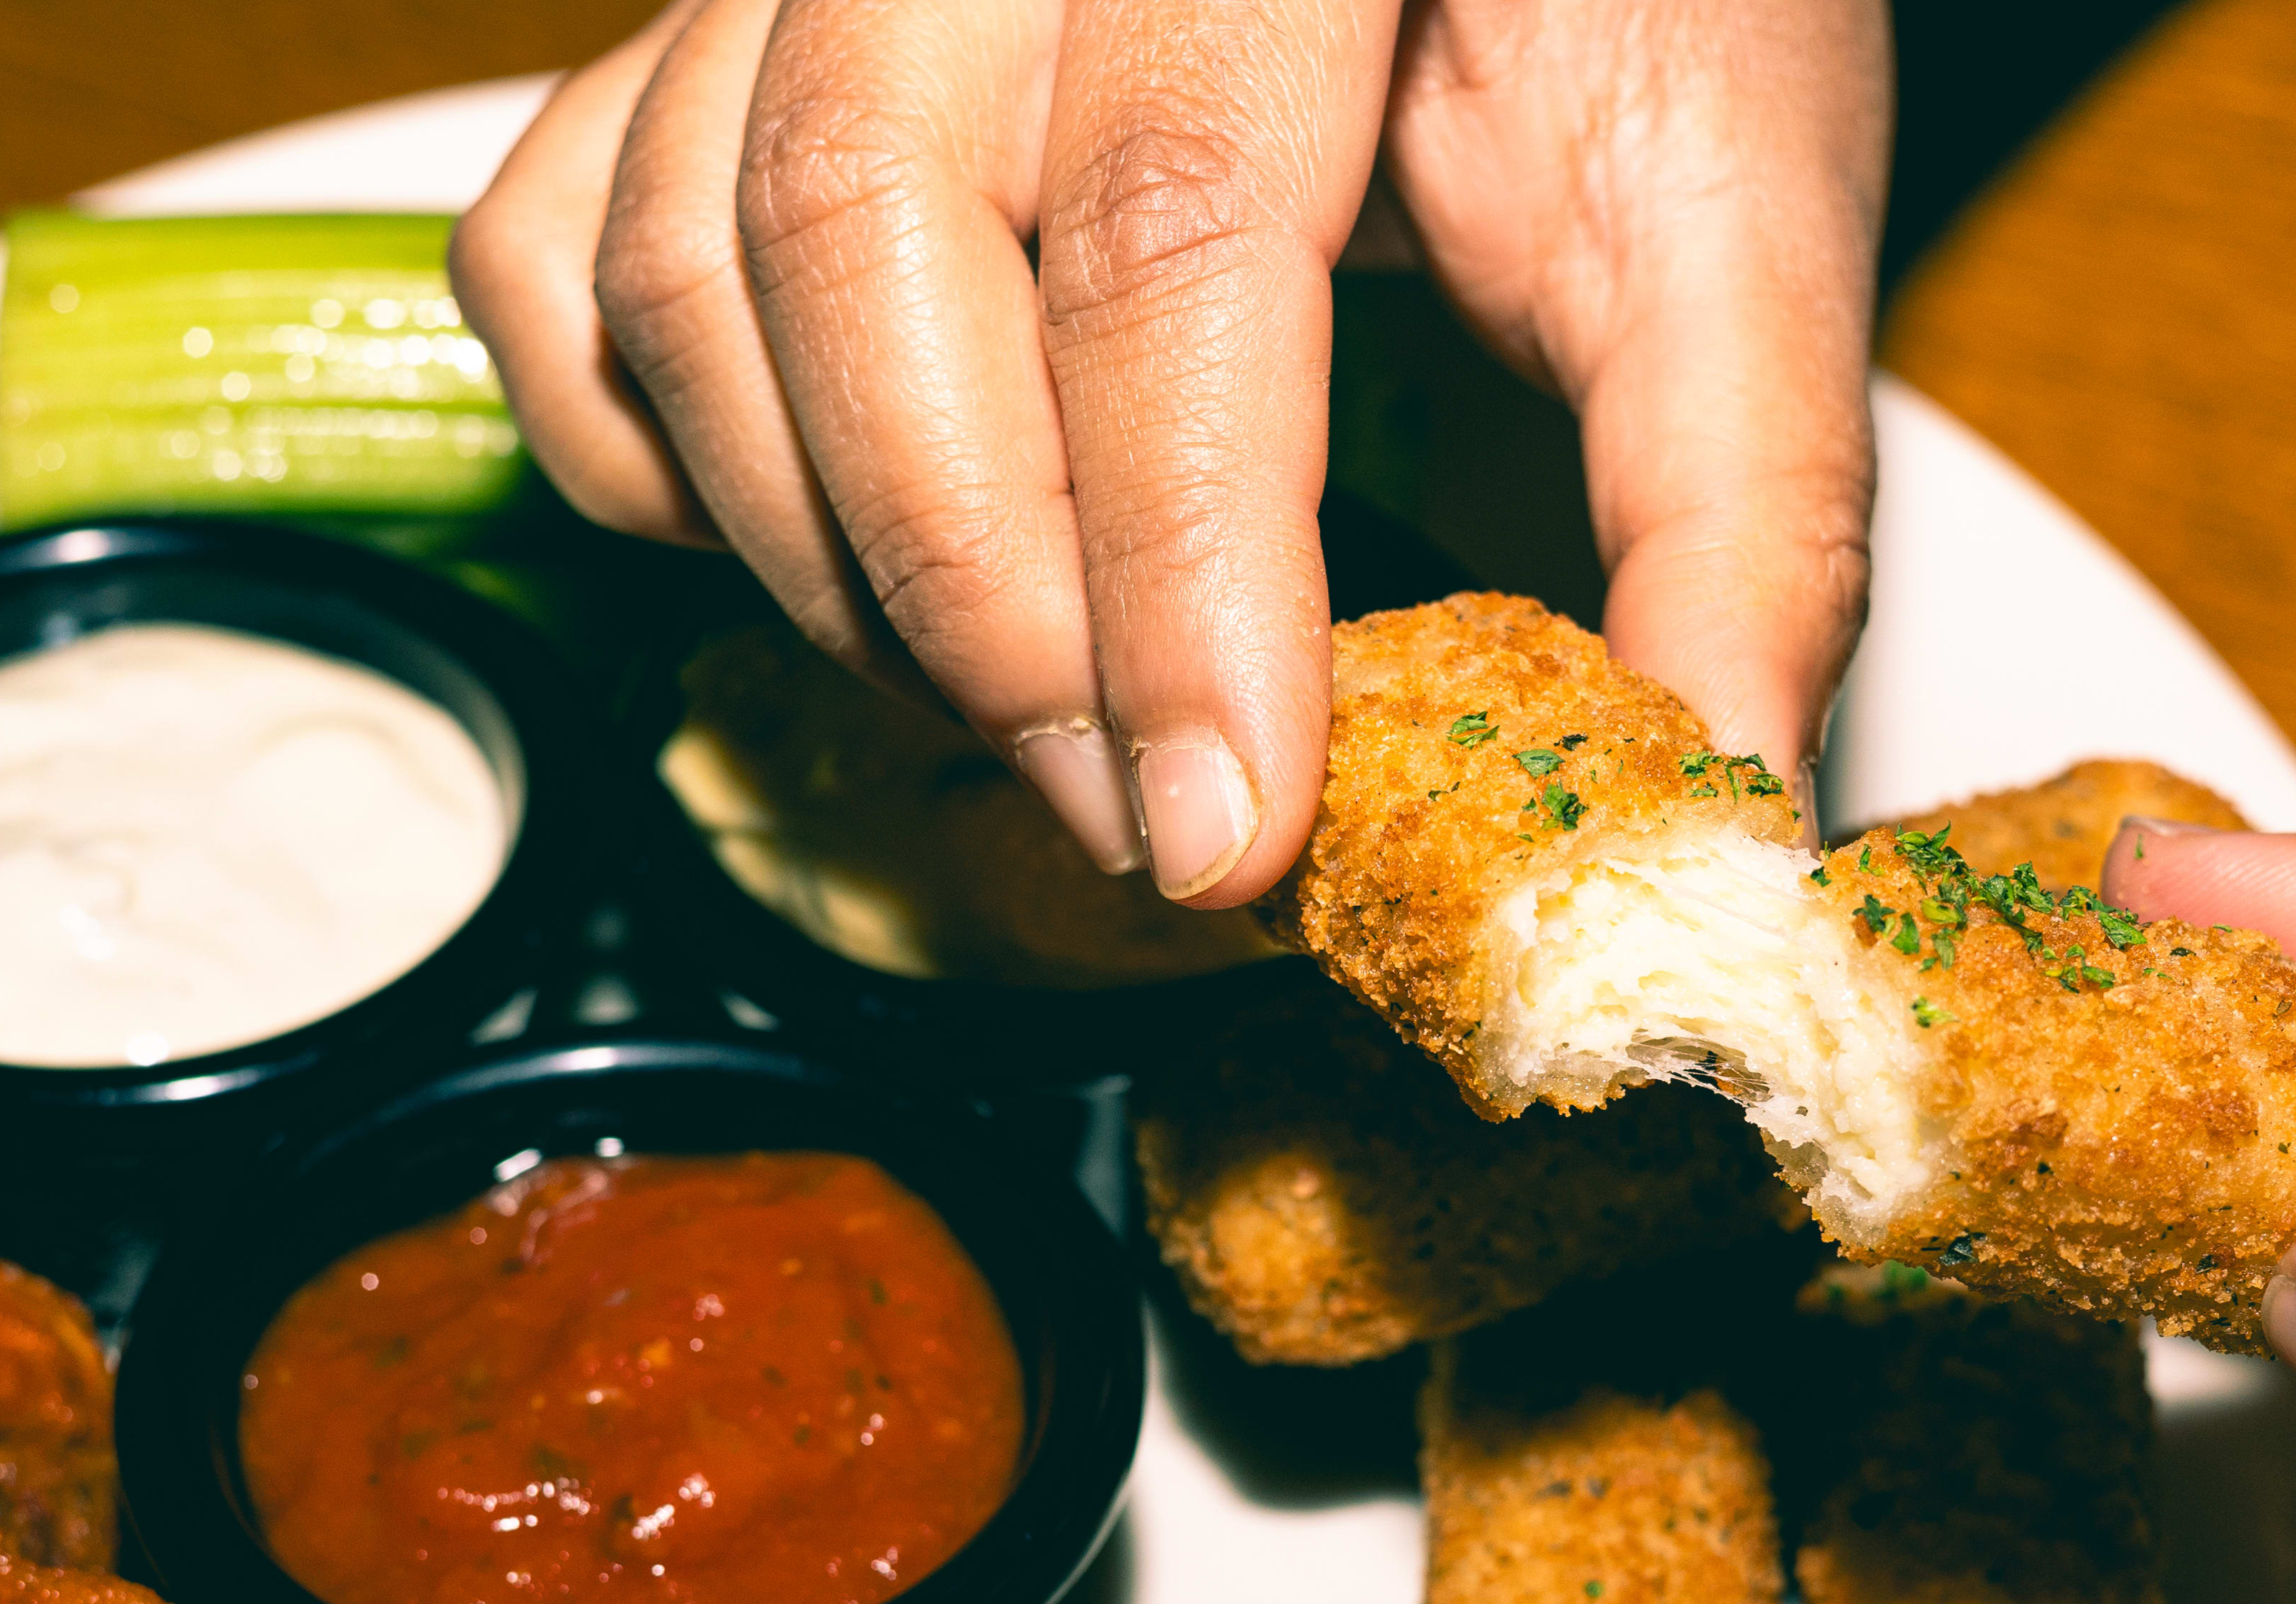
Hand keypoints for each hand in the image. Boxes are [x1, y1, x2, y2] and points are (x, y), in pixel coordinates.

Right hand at [451, 0, 1890, 903]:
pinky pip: (559, 255)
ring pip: (688, 264)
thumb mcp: (1727, 192)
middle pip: (863, 229)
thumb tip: (1704, 832)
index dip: (1179, 565)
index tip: (1226, 829)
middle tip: (1140, 813)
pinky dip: (650, 459)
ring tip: (1028, 709)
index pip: (1172, 217)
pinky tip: (839, 555)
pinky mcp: (696, 34)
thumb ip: (1736, 498)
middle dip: (992, 601)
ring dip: (834, 564)